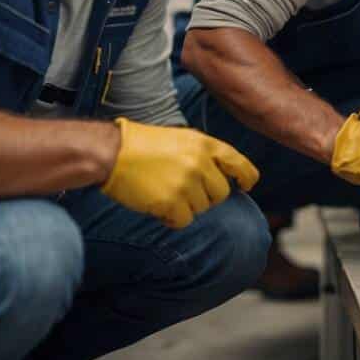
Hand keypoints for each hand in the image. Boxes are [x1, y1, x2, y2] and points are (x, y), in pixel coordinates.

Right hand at [102, 118, 259, 228]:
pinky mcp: (172, 201)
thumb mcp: (181, 139)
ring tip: (164, 192)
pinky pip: (184, 221)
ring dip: (185, 207)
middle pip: (221, 193)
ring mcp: (186, 182)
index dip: (246, 176)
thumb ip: (204, 156)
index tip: (247, 185)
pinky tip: (159, 207)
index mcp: (204, 144)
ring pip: (202, 208)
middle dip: (206, 197)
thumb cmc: (143, 146)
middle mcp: (200, 163)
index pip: (238, 162)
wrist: (112, 152)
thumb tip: (225, 178)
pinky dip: (172, 219)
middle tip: (183, 191)